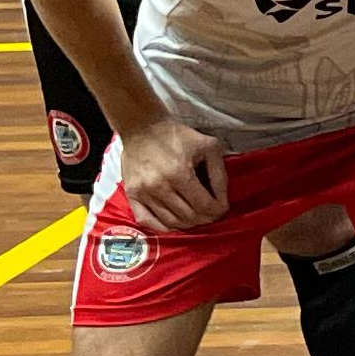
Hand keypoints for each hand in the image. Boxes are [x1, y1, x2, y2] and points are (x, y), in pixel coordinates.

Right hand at [118, 116, 230, 230]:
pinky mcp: (131, 194)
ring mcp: (143, 192)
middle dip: (206, 218)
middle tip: (212, 214)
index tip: (223, 208)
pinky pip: (147, 221)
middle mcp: (159, 186)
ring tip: (197, 217)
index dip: (218, 211)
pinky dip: (164, 227)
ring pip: (171, 222)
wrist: (142, 128)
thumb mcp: (209, 147)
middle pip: (189, 217)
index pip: (204, 206)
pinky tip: (175, 222)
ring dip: (188, 224)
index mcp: (180, 173)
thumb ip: (219, 174)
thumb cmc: (178, 136)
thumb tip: (223, 200)